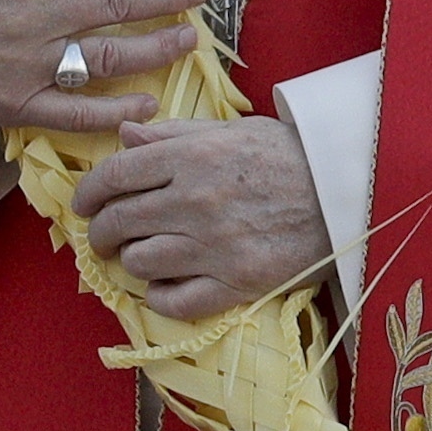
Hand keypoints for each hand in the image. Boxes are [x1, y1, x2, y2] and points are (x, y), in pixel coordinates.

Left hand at [75, 116, 331, 322]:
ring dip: (131, 261)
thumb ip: (174, 135)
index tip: (83, 203)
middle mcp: (195, 200)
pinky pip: (175, 300)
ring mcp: (214, 245)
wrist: (348, 191)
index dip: (89, 191)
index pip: (116, 175)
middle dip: (100, 231)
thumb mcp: (233, 130)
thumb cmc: (290, 155)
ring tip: (140, 256)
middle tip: (103, 236)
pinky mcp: (236, 282)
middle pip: (119, 221)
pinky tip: (166, 285)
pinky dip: (160, 296)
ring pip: (140, 262)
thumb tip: (124, 135)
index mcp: (192, 157)